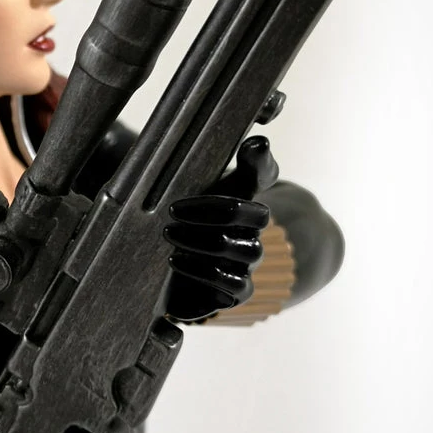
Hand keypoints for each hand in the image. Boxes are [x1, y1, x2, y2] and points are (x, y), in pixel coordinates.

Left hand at [162, 135, 277, 320]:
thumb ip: (213, 173)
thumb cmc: (186, 225)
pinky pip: (235, 284)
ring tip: (170, 236)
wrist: (172, 274)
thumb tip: (260, 141)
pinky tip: (176, 261)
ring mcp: (248, 263)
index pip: (263, 175)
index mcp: (244, 201)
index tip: (250, 147)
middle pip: (254, 220)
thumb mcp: (194, 196)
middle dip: (211, 214)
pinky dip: (205, 272)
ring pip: (244, 251)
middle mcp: (252, 231)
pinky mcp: (238, 292)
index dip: (259, 161)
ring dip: (204, 243)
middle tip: (173, 212)